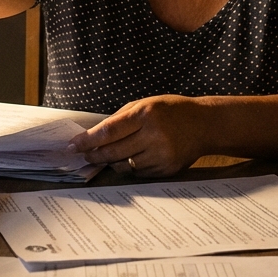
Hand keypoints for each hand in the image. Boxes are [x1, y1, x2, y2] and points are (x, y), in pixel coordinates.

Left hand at [68, 95, 208, 176]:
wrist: (205, 124)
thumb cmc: (171, 110)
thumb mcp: (146, 104)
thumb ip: (120, 118)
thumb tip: (94, 135)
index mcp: (145, 114)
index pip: (108, 131)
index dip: (87, 140)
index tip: (72, 146)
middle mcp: (154, 135)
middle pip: (113, 151)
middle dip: (94, 155)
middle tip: (83, 155)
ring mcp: (161, 155)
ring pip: (124, 165)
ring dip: (111, 162)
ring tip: (106, 156)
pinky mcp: (167, 169)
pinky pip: (138, 173)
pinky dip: (130, 167)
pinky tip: (130, 159)